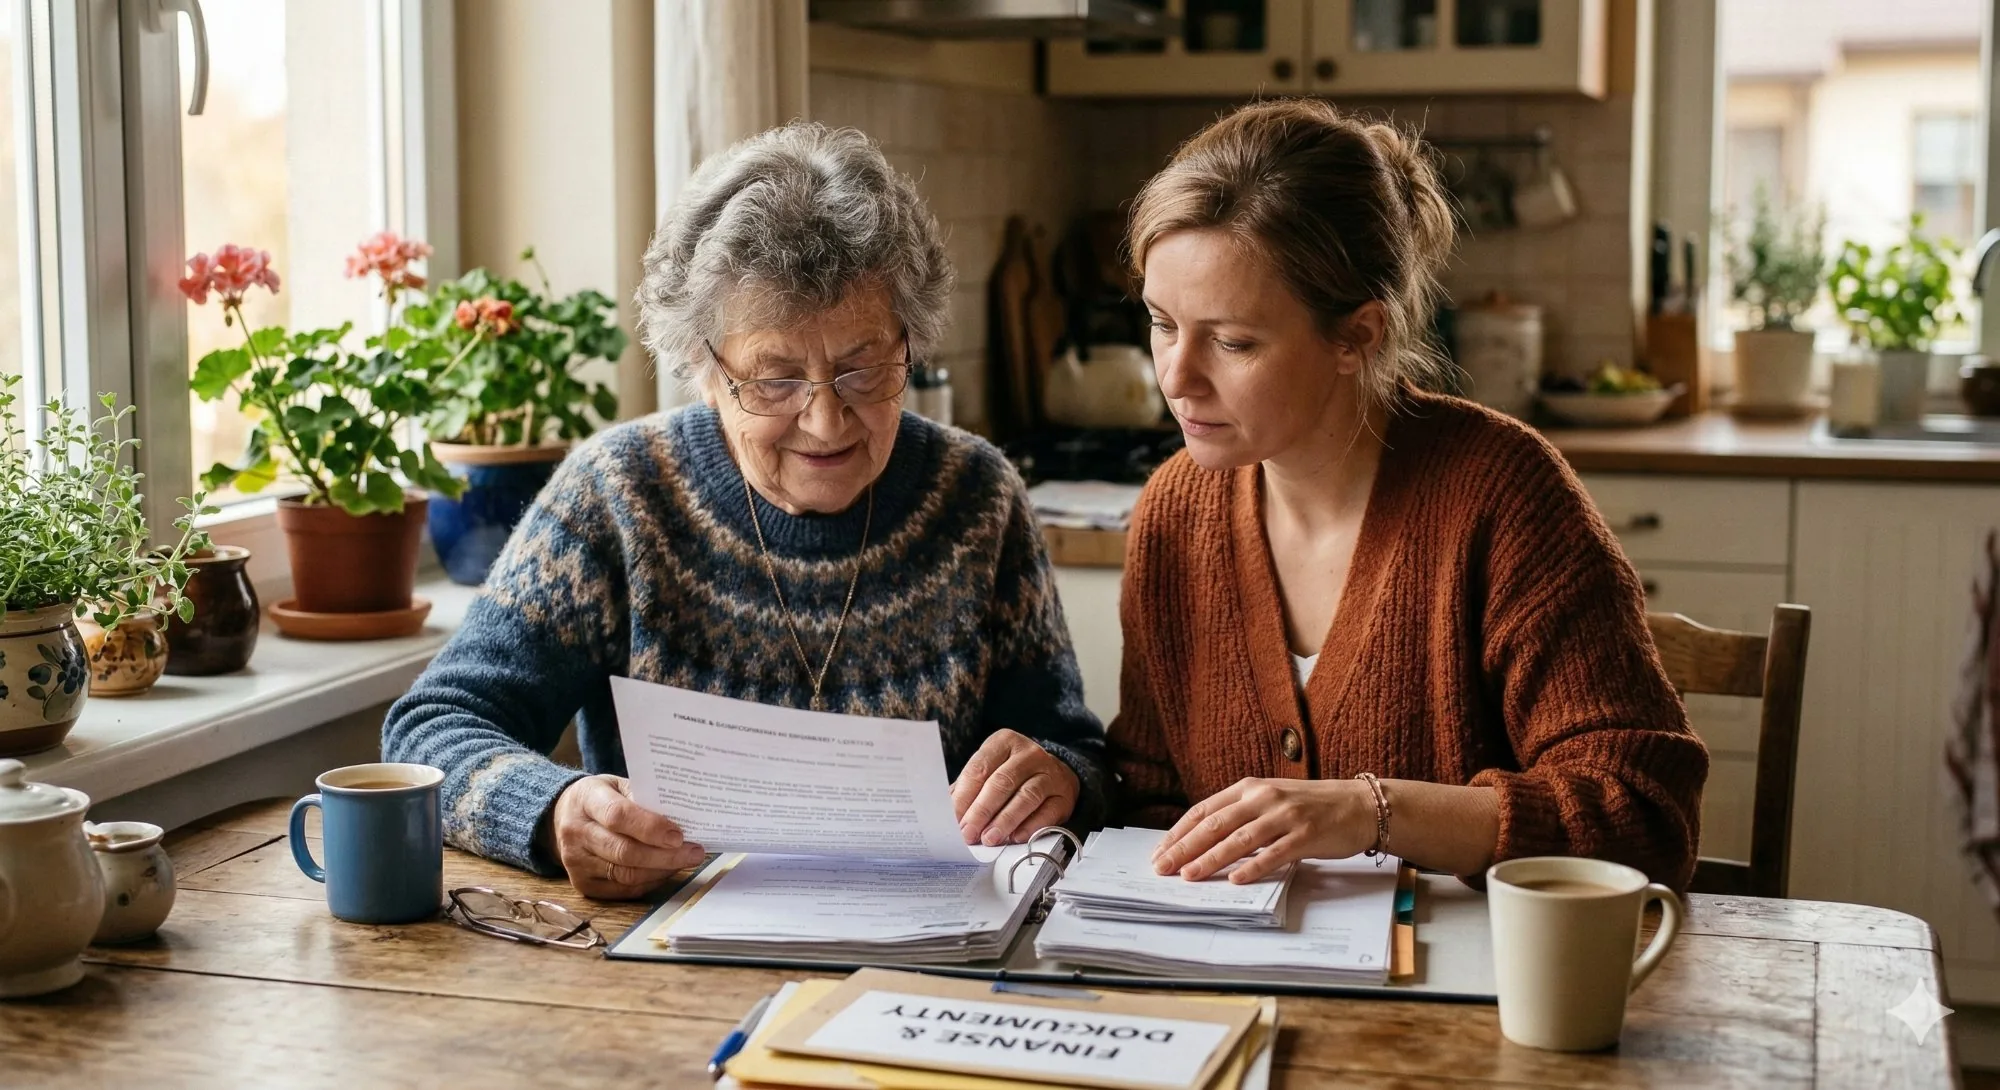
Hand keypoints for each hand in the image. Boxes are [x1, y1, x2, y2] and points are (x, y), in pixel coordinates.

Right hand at [550, 774, 705, 899]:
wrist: (562, 817)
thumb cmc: (600, 798)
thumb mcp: (617, 784)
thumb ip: (644, 797)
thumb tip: (681, 817)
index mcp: (586, 800)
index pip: (617, 816)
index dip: (650, 828)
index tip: (678, 835)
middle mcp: (576, 833)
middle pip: (624, 851)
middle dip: (665, 855)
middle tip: (694, 852)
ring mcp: (576, 862)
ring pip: (626, 875)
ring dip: (661, 870)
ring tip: (686, 861)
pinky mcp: (583, 884)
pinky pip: (623, 890)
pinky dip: (650, 882)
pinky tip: (666, 871)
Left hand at [951, 729, 1078, 845]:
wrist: (1053, 774)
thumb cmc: (1012, 775)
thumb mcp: (989, 771)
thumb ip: (969, 790)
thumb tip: (948, 815)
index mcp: (1004, 742)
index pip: (980, 768)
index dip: (964, 796)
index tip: (953, 819)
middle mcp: (1029, 754)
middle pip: (1002, 782)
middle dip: (982, 811)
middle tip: (968, 833)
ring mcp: (1051, 773)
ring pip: (1026, 797)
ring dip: (1005, 821)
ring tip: (989, 838)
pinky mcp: (1064, 795)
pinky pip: (1048, 812)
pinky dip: (1030, 827)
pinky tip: (1015, 838)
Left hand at [1152, 777, 1374, 882]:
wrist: (1357, 805)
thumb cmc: (1309, 806)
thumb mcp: (1269, 800)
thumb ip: (1240, 814)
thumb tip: (1201, 840)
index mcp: (1249, 787)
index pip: (1205, 810)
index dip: (1179, 831)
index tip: (1160, 851)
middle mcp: (1264, 797)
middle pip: (1216, 824)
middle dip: (1185, 848)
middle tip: (1163, 868)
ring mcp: (1285, 816)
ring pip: (1240, 840)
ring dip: (1211, 859)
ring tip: (1190, 876)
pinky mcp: (1306, 835)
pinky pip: (1274, 854)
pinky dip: (1253, 867)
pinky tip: (1236, 879)